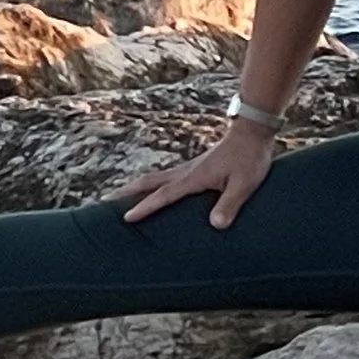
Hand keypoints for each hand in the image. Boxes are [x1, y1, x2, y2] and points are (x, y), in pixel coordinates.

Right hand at [122, 121, 275, 232]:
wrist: (252, 132)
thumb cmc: (250, 158)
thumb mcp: (244, 185)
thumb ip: (229, 204)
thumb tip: (215, 226)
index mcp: (193, 178)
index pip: (164, 195)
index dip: (145, 207)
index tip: (126, 217)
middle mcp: (186, 171)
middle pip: (150, 182)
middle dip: (128, 192)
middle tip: (106, 202)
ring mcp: (190, 168)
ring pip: (157, 178)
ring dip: (138, 187)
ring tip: (122, 197)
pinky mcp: (197, 167)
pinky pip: (168, 178)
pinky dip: (155, 185)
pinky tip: (156, 191)